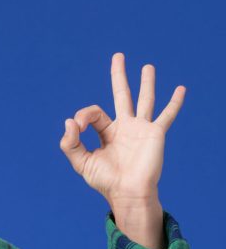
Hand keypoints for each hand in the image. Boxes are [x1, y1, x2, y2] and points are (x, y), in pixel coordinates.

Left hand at [59, 53, 185, 206]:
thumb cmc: (105, 181)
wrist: (127, 192)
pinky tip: (181, 89)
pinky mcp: (155, 133)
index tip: (77, 127)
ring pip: (145, 99)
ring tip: (147, 67)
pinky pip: (167, 115)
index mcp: (107, 133)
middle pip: (121, 95)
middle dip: (119, 76)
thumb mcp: (81, 163)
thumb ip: (71, 143)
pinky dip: (175, 102)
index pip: (94, 113)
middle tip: (118, 56)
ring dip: (146, 83)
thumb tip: (69, 121)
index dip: (83, 116)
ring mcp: (141, 129)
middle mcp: (124, 127)